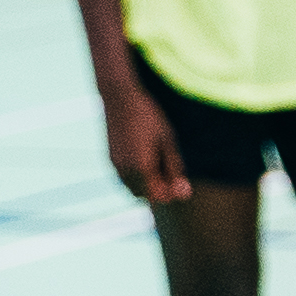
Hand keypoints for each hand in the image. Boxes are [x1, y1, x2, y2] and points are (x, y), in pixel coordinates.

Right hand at [100, 83, 192, 204]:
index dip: (170, 193)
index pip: (157, 197)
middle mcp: (125, 171)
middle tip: (171, 171)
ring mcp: (115, 166)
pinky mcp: (111, 159)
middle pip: (144, 195)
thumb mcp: (167, 142)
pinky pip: (124, 179)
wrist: (120, 99)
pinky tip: (147, 158)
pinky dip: (136, 177)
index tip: (180, 180)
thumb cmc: (149, 117)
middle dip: (158, 190)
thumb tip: (184, 194)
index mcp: (142, 168)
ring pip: (132, 188)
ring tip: (159, 161)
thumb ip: (174, 170)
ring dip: (146, 184)